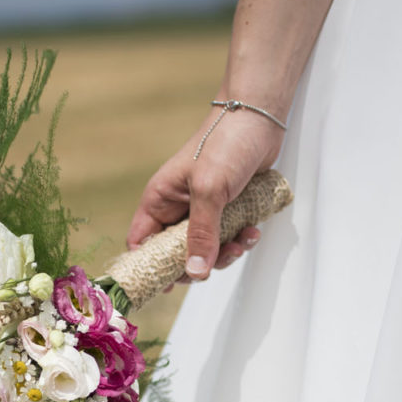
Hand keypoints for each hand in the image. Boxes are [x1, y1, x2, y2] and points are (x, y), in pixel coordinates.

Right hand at [126, 105, 285, 278]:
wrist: (259, 117)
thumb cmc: (226, 144)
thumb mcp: (210, 191)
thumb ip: (202, 234)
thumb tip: (195, 272)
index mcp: (159, 201)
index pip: (141, 244)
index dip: (150, 267)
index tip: (169, 284)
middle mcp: (176, 208)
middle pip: (175, 255)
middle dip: (198, 263)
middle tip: (216, 262)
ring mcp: (201, 210)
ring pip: (205, 250)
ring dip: (225, 253)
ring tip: (243, 241)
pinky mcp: (225, 210)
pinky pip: (227, 238)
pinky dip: (240, 240)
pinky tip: (253, 231)